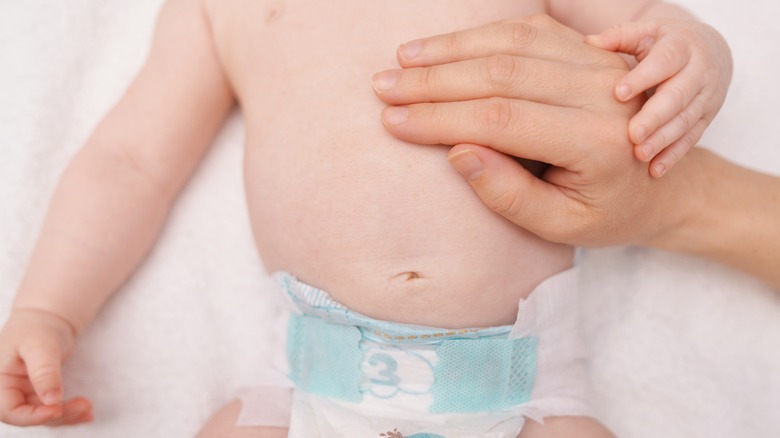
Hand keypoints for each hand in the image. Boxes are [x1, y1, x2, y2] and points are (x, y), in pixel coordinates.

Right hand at [0, 309, 91, 425]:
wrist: (45, 320)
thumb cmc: (36, 328)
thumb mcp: (40, 347)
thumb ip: (44, 372)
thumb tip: (52, 400)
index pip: (9, 411)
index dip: (32, 416)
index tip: (57, 409)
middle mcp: (8, 392)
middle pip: (29, 416)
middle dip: (57, 415)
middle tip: (84, 407)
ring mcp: (24, 395)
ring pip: (43, 415)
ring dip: (66, 415)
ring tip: (88, 408)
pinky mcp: (39, 395)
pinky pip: (52, 409)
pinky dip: (69, 412)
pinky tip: (87, 413)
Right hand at [373, 14, 698, 246]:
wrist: (666, 187)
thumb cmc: (609, 214)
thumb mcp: (561, 226)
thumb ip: (510, 194)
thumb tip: (456, 151)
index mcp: (596, 143)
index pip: (501, 119)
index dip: (441, 117)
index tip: (393, 120)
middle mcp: (602, 94)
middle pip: (502, 72)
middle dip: (434, 80)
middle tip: (383, 86)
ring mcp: (599, 65)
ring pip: (514, 42)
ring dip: (451, 49)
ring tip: (403, 59)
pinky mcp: (591, 51)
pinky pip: (532, 29)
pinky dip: (482, 33)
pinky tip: (445, 44)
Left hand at [586, 19, 731, 176]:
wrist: (710, 51)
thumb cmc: (664, 42)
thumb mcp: (646, 32)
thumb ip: (619, 37)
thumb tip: (588, 41)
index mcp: (683, 46)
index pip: (665, 61)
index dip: (643, 78)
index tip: (618, 93)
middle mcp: (700, 72)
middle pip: (678, 95)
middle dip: (655, 116)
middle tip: (632, 134)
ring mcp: (706, 98)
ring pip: (686, 120)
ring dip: (664, 139)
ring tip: (640, 154)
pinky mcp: (706, 119)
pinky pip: (691, 139)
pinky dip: (674, 156)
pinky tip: (655, 170)